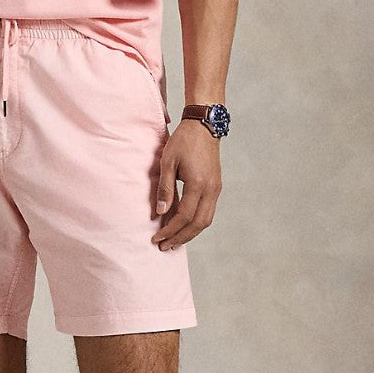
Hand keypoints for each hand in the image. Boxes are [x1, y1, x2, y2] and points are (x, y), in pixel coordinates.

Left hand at [151, 121, 222, 250]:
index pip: (184, 216)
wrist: (204, 126)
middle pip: (198, 224)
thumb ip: (165, 188)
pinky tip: (184, 225)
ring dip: (190, 233)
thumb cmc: (183, 141)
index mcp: (198, 184)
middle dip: (180, 238)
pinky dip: (196, 222)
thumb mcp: (168, 161)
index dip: (170, 230)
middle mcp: (211, 190)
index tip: (156, 238)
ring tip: (174, 240)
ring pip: (206, 220)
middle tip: (164, 246)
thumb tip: (160, 212)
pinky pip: (208, 212)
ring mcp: (216, 189)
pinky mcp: (216, 186)